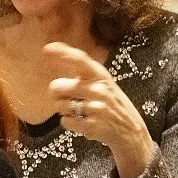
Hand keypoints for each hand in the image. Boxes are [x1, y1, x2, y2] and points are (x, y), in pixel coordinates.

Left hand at [44, 42, 156, 177]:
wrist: (130, 129)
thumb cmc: (111, 103)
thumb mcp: (102, 82)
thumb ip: (79, 70)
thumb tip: (52, 52)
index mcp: (100, 76)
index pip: (79, 60)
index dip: (63, 53)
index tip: (47, 49)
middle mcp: (98, 89)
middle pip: (57, 87)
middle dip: (57, 93)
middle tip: (68, 97)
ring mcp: (96, 108)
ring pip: (60, 105)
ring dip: (65, 110)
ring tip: (80, 111)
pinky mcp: (92, 125)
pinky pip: (66, 121)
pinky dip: (70, 122)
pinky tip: (81, 121)